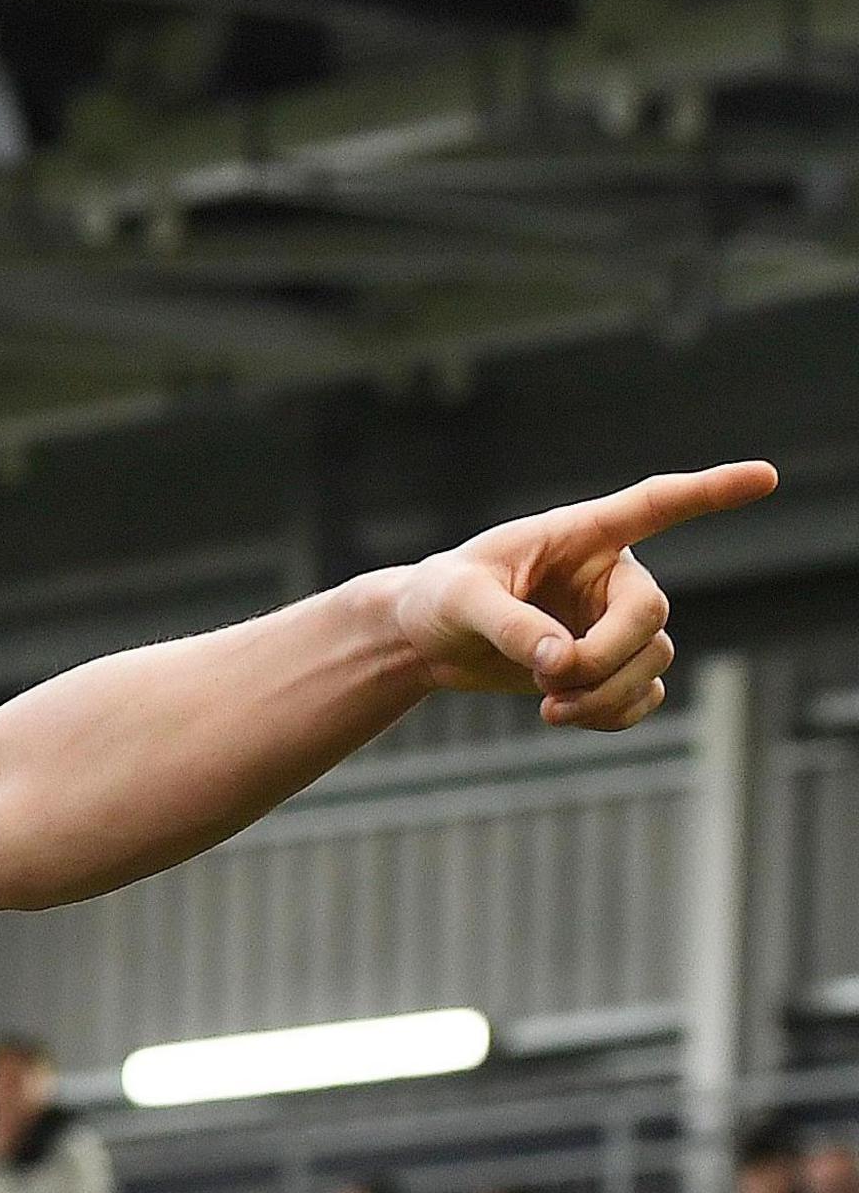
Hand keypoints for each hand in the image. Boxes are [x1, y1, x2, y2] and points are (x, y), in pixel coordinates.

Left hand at [385, 462, 774, 728]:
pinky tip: (567, 716)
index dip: (710, 492)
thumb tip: (563, 661)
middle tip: (550, 680)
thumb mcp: (461, 601)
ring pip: (651, 662)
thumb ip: (510, 625)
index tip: (767, 476)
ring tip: (550, 709)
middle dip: (606, 658)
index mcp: (580, 535)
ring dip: (606, 695)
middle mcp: (610, 575)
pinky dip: (613, 715)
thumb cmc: (440, 599)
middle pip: (651, 616)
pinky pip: (642, 696)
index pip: (655, 505)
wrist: (426, 640)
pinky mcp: (608, 665)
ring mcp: (614, 622)